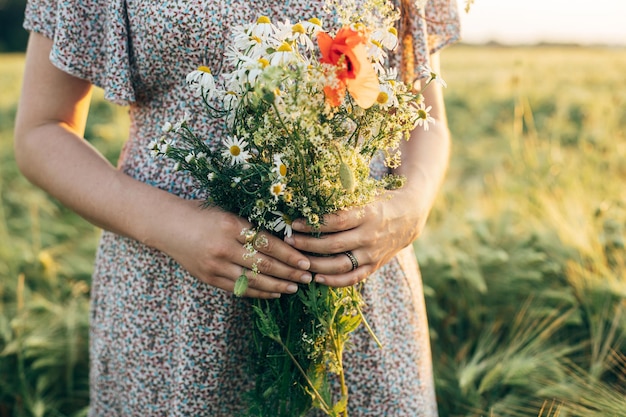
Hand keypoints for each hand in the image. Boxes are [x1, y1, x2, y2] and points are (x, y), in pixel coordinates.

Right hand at [159, 199, 311, 297]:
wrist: (168, 225)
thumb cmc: (203, 213)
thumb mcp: (228, 211)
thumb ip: (252, 224)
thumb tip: (287, 237)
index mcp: (231, 225)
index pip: (267, 244)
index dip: (289, 255)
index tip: (306, 261)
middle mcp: (223, 247)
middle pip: (263, 265)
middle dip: (289, 273)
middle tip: (307, 278)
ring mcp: (214, 265)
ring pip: (253, 281)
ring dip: (277, 286)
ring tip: (294, 288)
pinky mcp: (208, 278)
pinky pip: (238, 288)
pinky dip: (258, 292)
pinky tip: (273, 292)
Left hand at [284, 189, 427, 286]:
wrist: (408, 216)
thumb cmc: (378, 200)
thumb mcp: (364, 194)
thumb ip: (342, 198)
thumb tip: (309, 196)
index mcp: (367, 214)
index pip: (336, 222)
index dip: (313, 224)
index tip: (294, 223)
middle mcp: (370, 235)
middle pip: (334, 245)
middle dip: (308, 244)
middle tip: (288, 241)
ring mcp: (372, 253)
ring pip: (341, 264)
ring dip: (316, 265)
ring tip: (297, 261)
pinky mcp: (374, 266)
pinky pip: (352, 278)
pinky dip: (334, 281)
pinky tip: (317, 278)